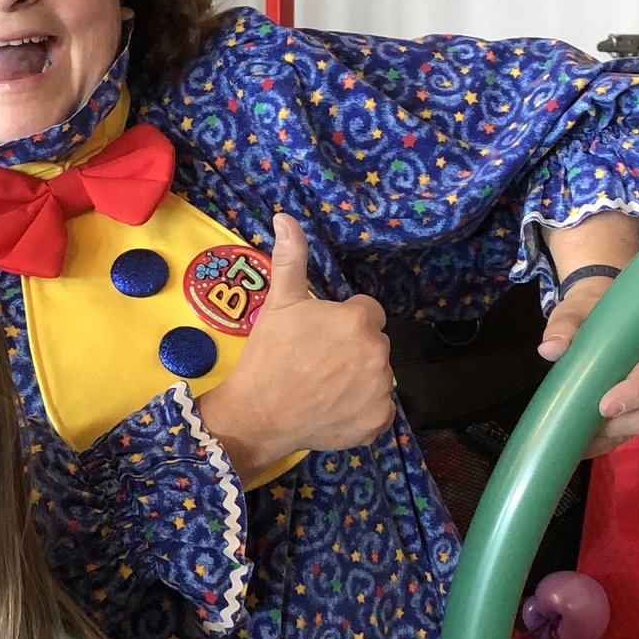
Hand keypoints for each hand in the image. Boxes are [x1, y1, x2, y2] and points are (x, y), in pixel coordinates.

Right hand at [196, 214, 394, 482]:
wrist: (258, 414)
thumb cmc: (269, 356)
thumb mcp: (279, 304)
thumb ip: (291, 259)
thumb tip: (286, 217)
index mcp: (358, 321)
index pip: (368, 312)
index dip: (343, 322)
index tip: (318, 337)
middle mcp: (378, 354)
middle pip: (373, 343)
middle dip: (352, 349)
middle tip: (317, 362)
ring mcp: (381, 391)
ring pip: (377, 375)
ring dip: (359, 379)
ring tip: (323, 387)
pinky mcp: (378, 422)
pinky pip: (379, 409)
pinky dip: (362, 410)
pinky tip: (334, 409)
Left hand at [539, 278, 638, 457]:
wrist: (600, 311)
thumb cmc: (593, 310)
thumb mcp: (577, 310)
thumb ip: (564, 326)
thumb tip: (550, 349)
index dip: (634, 394)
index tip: (605, 407)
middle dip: (620, 425)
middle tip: (586, 430)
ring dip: (609, 437)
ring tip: (578, 439)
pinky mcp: (638, 410)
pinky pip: (624, 434)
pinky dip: (603, 443)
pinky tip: (579, 446)